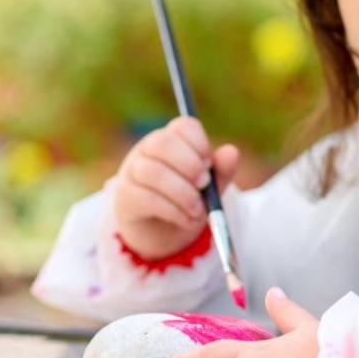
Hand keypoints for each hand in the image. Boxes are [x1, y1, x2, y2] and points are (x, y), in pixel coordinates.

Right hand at [112, 116, 238, 259]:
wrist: (162, 231)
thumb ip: (221, 170)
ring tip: (198, 211)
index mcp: (173, 139)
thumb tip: (232, 151)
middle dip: (189, 164)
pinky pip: (147, 198)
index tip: (209, 164)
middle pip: (163, 143)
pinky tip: (188, 221)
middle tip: (204, 185)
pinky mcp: (126, 196)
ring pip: (153, 172)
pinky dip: (174, 212)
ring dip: (183, 194)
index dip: (199, 142)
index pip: (183, 126)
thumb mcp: (209, 186)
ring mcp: (133, 171)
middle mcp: (148, 149)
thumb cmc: (187, 199)